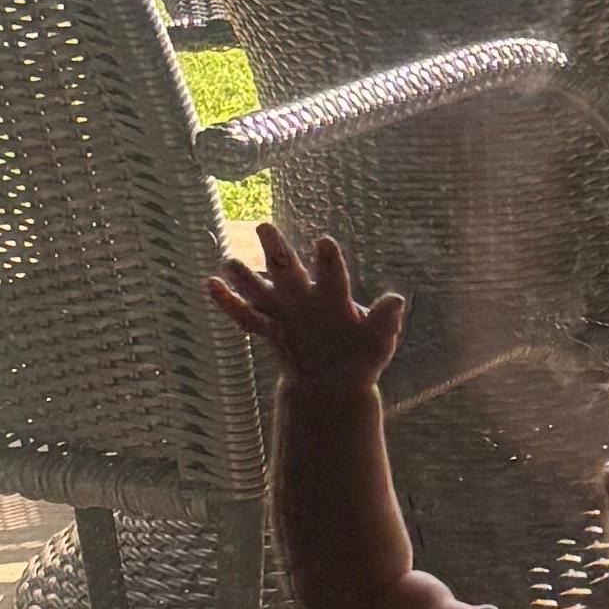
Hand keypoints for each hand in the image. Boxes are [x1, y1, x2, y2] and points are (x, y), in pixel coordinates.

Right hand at [206, 222, 404, 401]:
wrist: (336, 382)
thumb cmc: (362, 354)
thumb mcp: (379, 340)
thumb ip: (385, 320)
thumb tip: (397, 300)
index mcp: (335, 294)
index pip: (331, 272)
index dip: (327, 259)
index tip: (324, 243)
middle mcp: (306, 295)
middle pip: (288, 268)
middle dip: (276, 249)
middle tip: (263, 227)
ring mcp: (285, 311)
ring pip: (261, 288)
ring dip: (245, 276)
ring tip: (228, 261)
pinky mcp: (269, 329)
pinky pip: (245, 316)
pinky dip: (227, 302)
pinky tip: (210, 285)